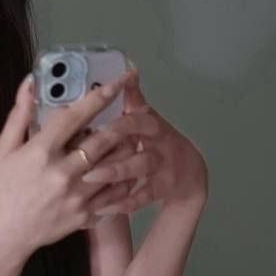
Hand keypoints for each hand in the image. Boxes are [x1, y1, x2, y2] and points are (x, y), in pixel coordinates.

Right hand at [0, 66, 140, 256]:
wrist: (4, 237)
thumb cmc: (0, 192)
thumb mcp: (2, 151)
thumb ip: (19, 116)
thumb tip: (30, 83)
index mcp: (41, 152)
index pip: (75, 116)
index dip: (100, 96)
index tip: (119, 81)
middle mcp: (62, 172)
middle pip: (103, 139)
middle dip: (123, 121)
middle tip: (136, 110)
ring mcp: (76, 195)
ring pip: (115, 165)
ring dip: (128, 148)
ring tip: (136, 137)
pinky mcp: (84, 214)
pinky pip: (115, 194)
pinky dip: (126, 179)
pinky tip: (130, 170)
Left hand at [79, 68, 208, 212]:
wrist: (190, 172)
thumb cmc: (158, 142)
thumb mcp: (148, 118)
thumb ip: (133, 99)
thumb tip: (126, 70)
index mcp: (150, 122)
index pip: (136, 113)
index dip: (119, 114)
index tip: (99, 117)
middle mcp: (159, 140)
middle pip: (138, 135)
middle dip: (113, 140)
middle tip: (85, 148)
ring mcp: (163, 164)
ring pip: (140, 165)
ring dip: (115, 170)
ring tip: (90, 176)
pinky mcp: (163, 187)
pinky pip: (143, 195)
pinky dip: (123, 201)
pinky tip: (102, 205)